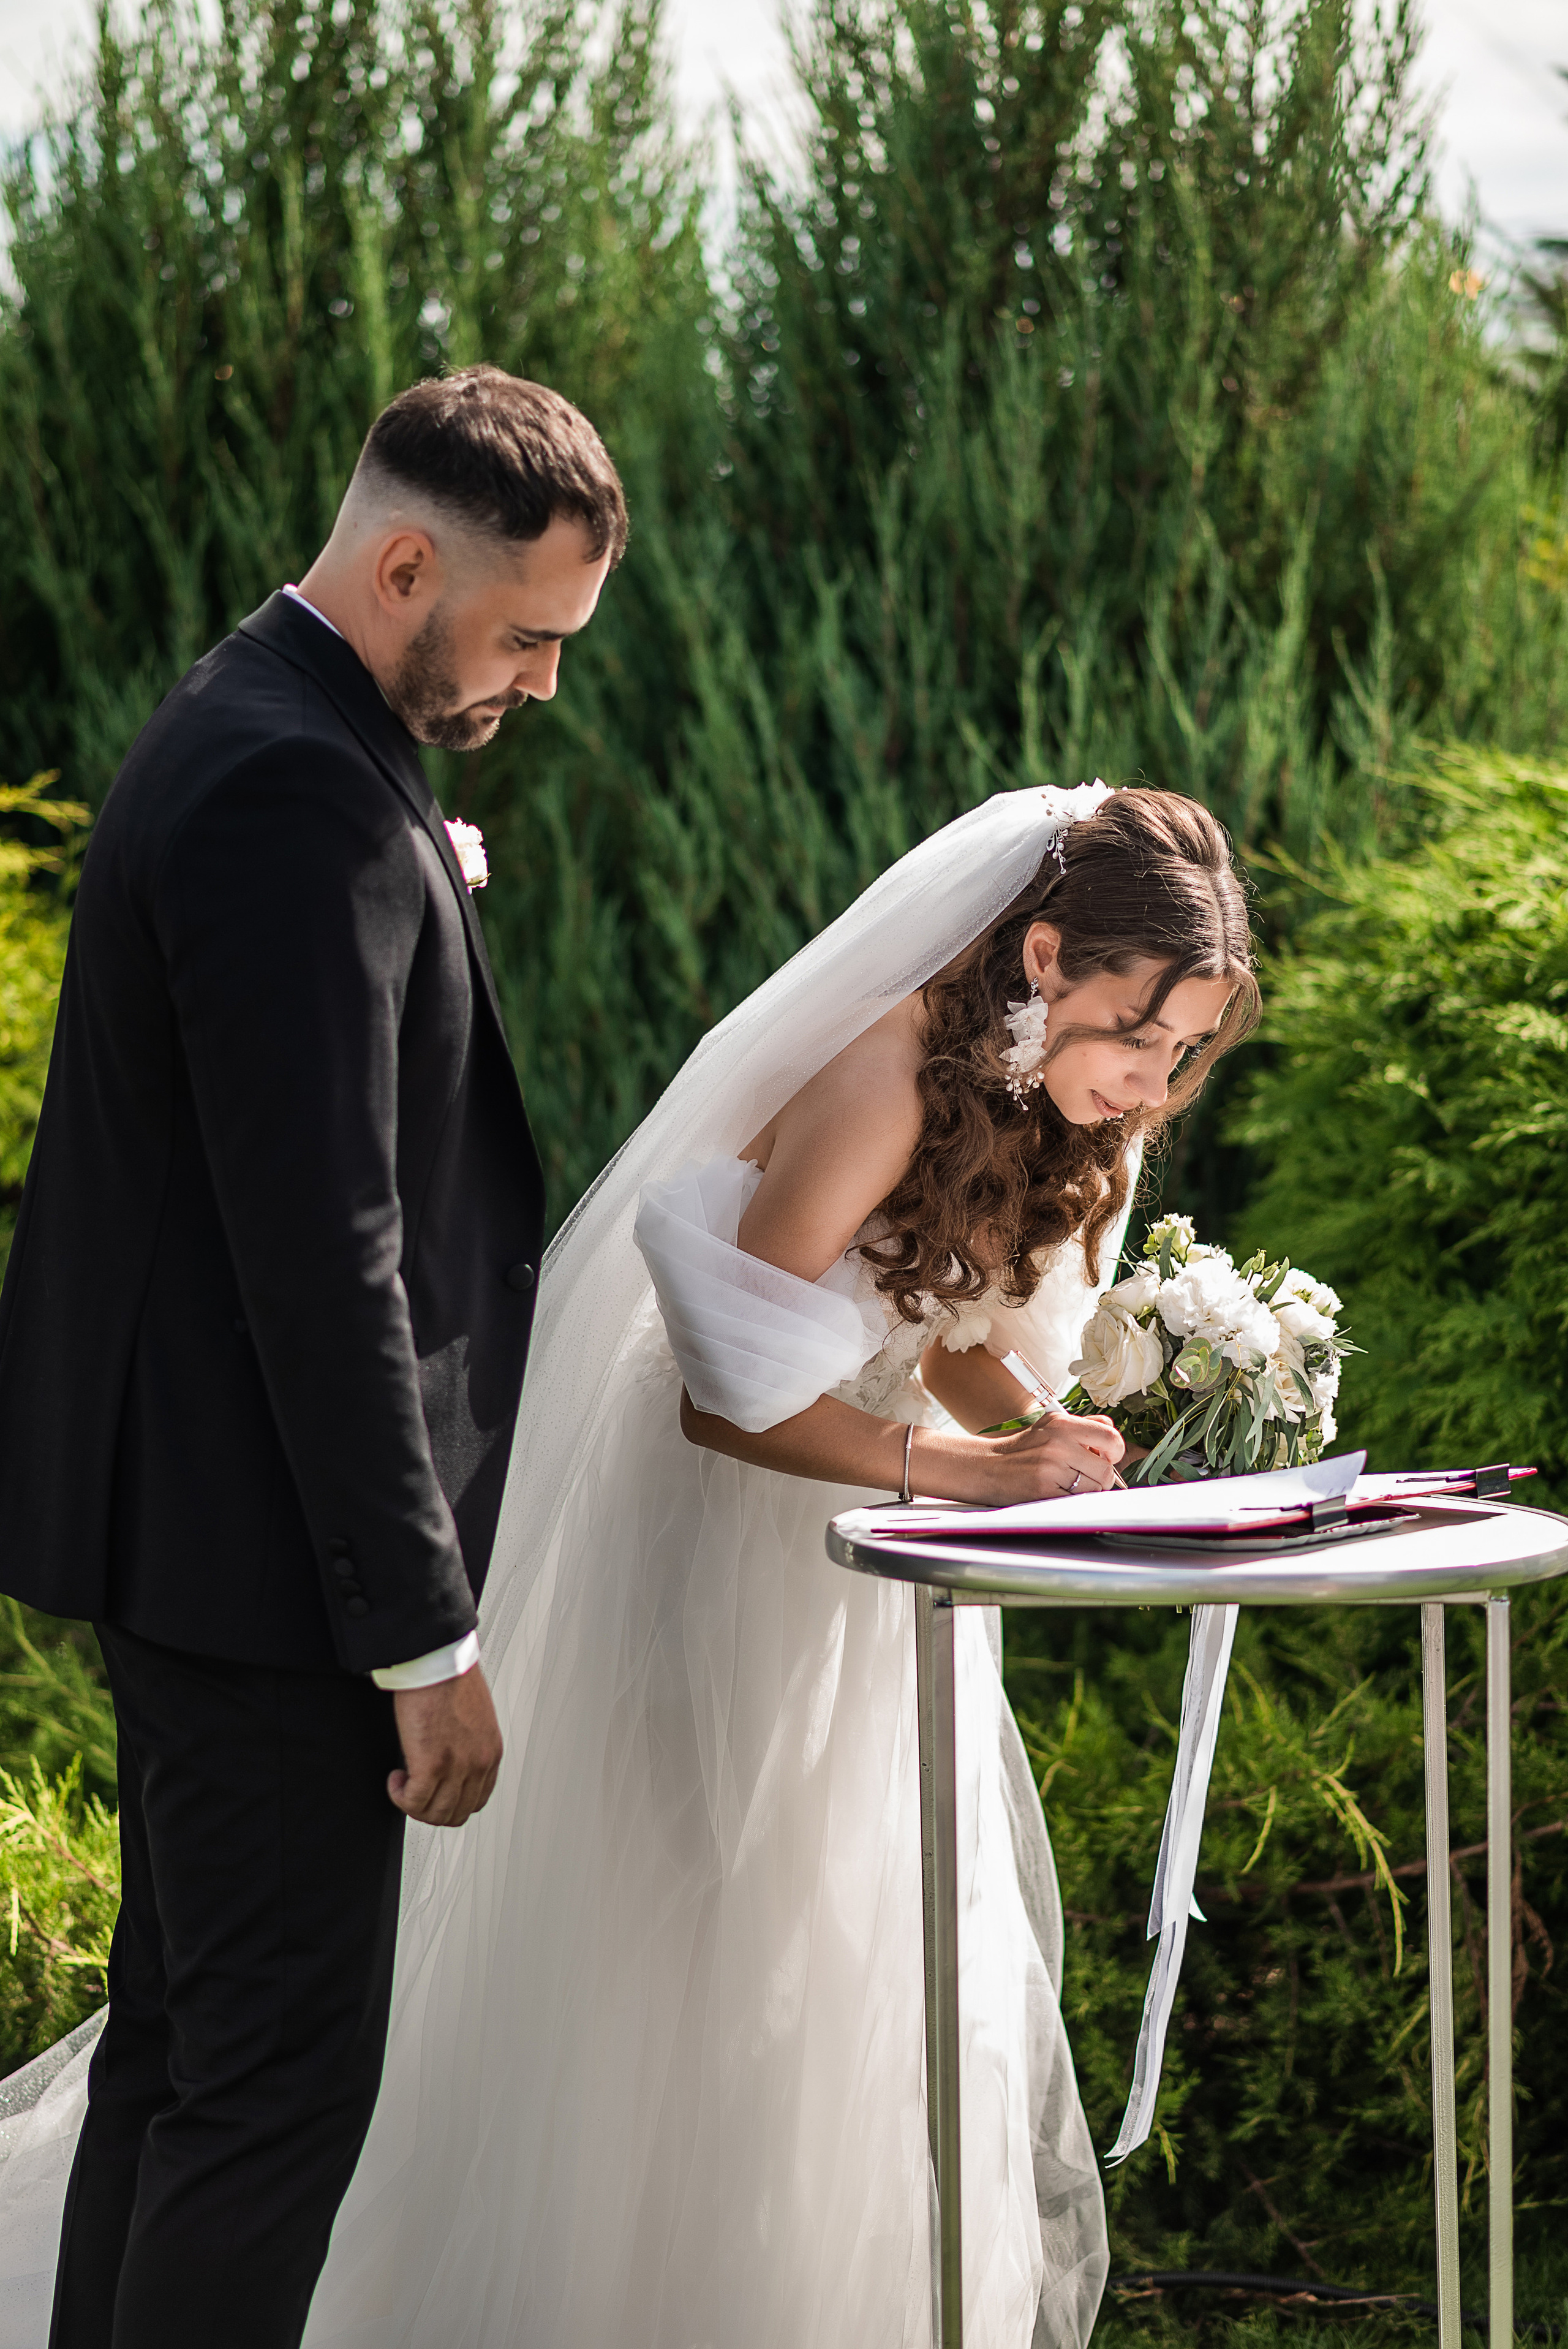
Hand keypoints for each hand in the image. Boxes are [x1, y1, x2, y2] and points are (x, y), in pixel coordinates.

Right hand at [389, 1665, 502, 1826]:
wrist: (437, 1662)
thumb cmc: (451, 1679)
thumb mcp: (475, 1718)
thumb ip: (469, 1743)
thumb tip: (451, 1756)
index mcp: (490, 1752)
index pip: (477, 1800)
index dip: (451, 1802)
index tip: (435, 1792)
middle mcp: (478, 1763)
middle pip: (456, 1813)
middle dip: (431, 1809)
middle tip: (414, 1792)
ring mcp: (457, 1767)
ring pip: (435, 1813)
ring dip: (414, 1805)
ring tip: (403, 1784)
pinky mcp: (431, 1765)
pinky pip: (413, 1802)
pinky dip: (400, 1797)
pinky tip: (395, 1779)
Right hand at [922, 1409, 1124, 1505]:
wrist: (985, 1466)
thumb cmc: (1021, 1450)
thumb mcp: (1050, 1426)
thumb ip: (1084, 1427)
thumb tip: (1113, 1440)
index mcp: (1063, 1424)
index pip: (1112, 1437)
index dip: (1113, 1453)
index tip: (1102, 1458)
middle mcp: (1059, 1443)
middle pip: (1107, 1470)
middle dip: (1100, 1479)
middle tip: (1083, 1477)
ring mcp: (1051, 1468)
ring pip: (1095, 1489)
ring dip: (1087, 1493)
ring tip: (1067, 1486)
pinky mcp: (1043, 1491)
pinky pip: (1077, 1503)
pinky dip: (1073, 1504)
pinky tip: (1058, 1495)